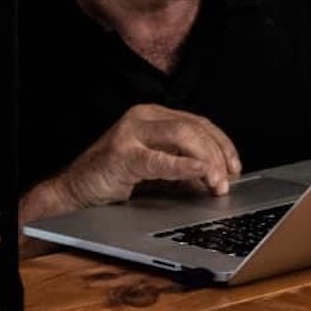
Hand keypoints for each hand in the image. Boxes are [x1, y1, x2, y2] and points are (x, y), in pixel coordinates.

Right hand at [49, 104, 241, 211]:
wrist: (74, 193)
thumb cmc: (114, 180)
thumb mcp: (157, 171)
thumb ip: (184, 169)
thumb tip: (218, 179)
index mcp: (154, 117)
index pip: (199, 123)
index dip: (222, 144)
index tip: (235, 167)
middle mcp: (144, 117)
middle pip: (195, 127)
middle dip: (217, 155)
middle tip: (227, 182)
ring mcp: (131, 132)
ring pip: (183, 135)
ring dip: (206, 161)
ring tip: (216, 183)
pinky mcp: (121, 154)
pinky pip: (159, 158)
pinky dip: (182, 165)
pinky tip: (197, 172)